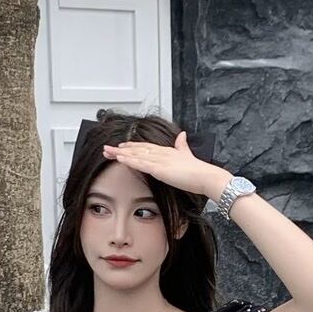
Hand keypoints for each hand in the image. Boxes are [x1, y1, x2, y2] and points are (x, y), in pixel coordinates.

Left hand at [102, 131, 228, 199]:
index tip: (121, 146)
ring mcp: (160, 160)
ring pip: (136, 155)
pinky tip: (120, 159)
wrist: (205, 176)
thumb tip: (182, 135)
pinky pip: (141, 164)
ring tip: (107, 152)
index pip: (145, 147)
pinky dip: (130, 161)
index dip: (132, 146)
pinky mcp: (160, 169)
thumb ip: (183, 145)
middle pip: (137, 149)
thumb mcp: (188, 155)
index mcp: (167, 151)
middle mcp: (161, 153)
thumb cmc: (198, 170)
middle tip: (107, 148)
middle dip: (121, 149)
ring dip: (120, 154)